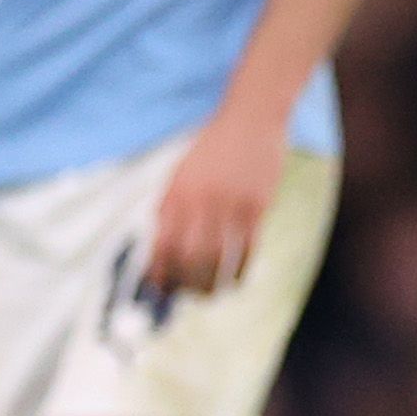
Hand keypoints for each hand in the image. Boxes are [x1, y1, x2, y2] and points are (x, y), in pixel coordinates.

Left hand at [145, 103, 283, 293]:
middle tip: (187, 296)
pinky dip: (240, 271)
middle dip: (185, 284)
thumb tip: (159, 252)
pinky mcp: (257, 206)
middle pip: (189, 257)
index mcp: (176, 192)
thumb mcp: (181, 174)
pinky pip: (247, 249)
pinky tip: (235, 281)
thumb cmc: (211, 150)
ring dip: (212, 284)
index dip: (159, 271)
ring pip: (219, 258)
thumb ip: (170, 208)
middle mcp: (200, 200)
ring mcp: (230, 204)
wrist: (250, 119)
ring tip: (210, 295)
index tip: (159, 288)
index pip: (162, 244)